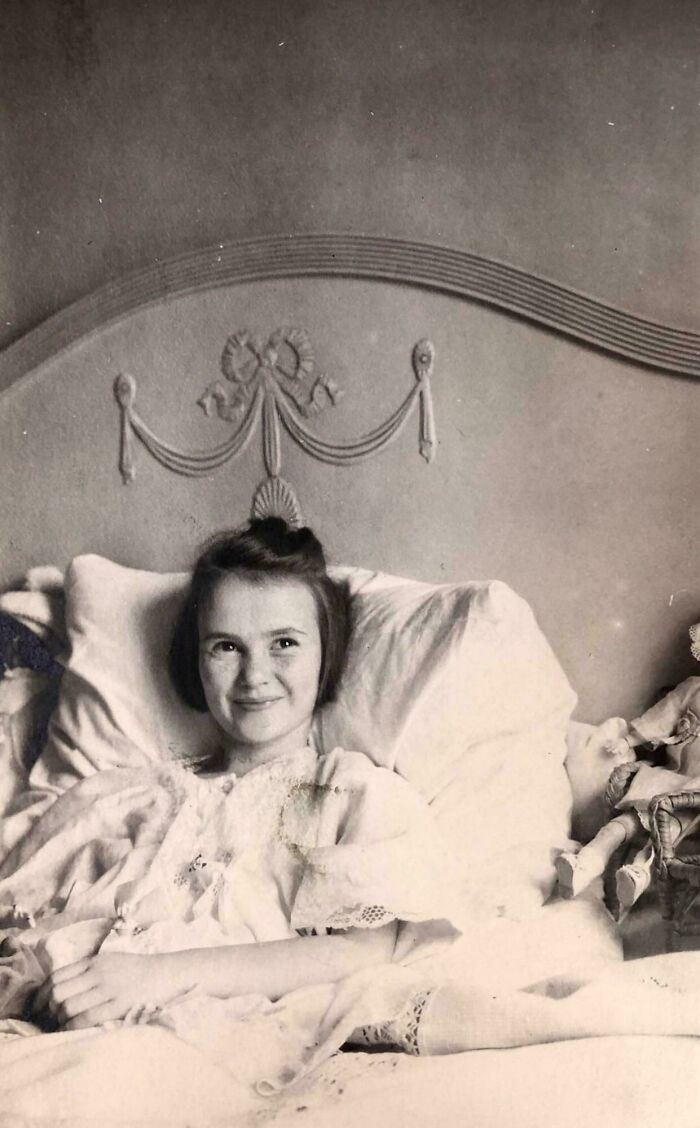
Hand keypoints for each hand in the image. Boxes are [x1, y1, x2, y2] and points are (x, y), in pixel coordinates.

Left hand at [32, 952, 183, 1029]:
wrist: (171, 973)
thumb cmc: (140, 971)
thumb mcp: (112, 962)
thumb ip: (88, 972)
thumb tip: (61, 991)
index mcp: (95, 961)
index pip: (57, 977)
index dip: (40, 996)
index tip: (36, 1010)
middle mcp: (98, 973)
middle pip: (58, 993)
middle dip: (47, 1011)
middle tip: (48, 1023)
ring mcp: (109, 988)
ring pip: (69, 1007)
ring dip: (60, 1022)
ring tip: (61, 1029)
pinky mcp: (119, 1004)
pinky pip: (86, 1018)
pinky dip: (74, 1028)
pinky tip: (73, 1032)